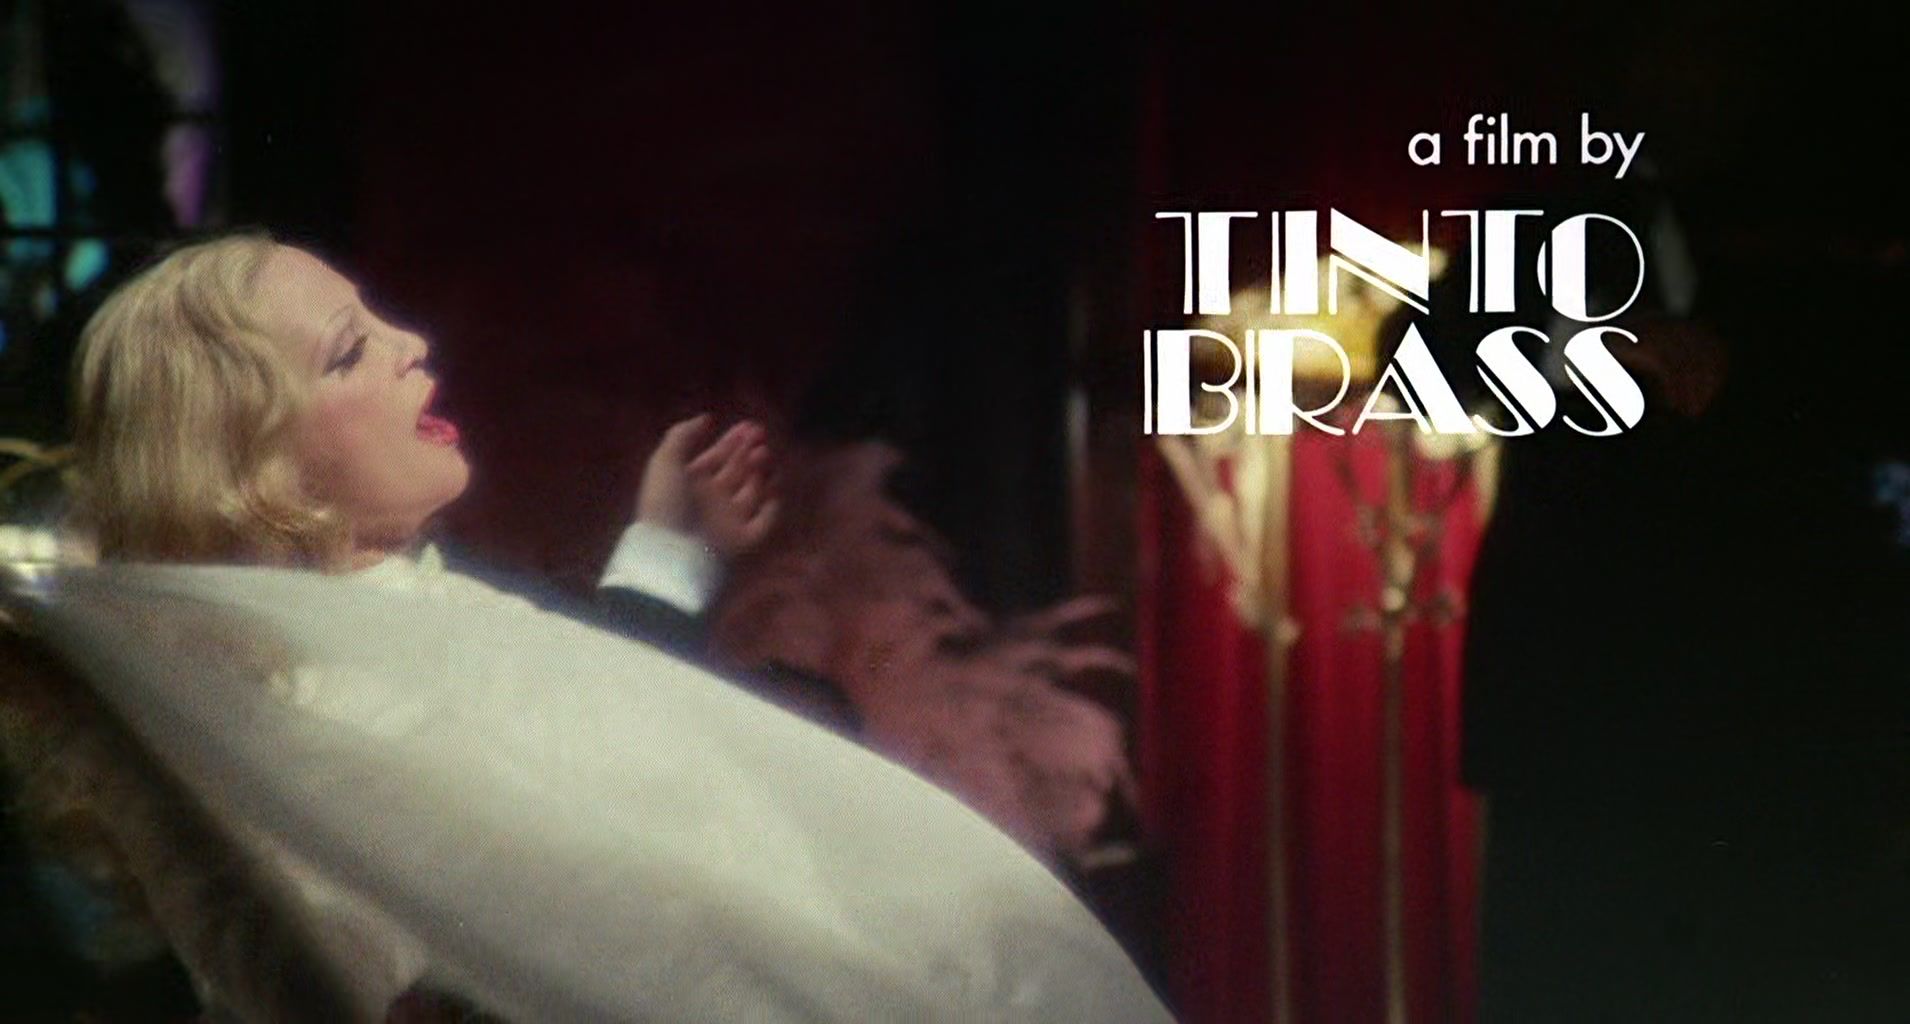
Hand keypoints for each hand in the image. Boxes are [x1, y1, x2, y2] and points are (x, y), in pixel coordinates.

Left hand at [635, 415, 779, 557]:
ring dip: (761, 472)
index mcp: (692, 483)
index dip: (731, 441)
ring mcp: (730, 521)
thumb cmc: (666, 503)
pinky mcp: (745, 540)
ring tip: (764, 454)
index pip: (716, 458)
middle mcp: (713, 500)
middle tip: (761, 435)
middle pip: (737, 472)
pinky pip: (764, 522)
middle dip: (748, 452)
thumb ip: (682, 435)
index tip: (748, 425)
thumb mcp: (665, 462)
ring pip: (753, 492)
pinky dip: (772, 508)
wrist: (671, 551)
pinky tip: (775, 490)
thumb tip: (707, 419)